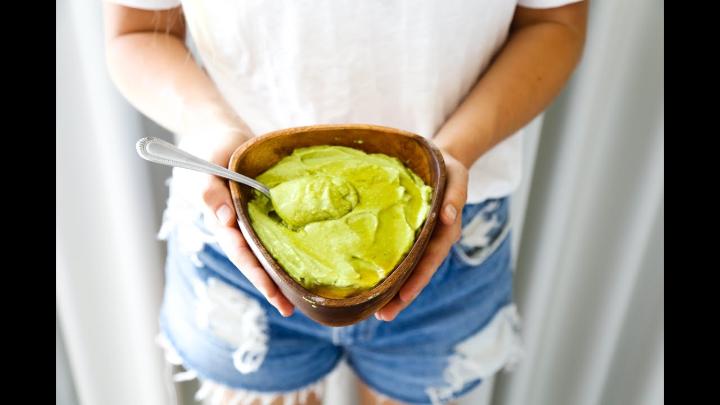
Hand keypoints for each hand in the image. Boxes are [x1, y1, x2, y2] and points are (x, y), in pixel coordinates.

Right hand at [190, 134, 294, 316]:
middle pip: (255, 260)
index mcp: (222, 219)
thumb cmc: (210, 146)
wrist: (219, 130)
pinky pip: (278, 230)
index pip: (241, 253)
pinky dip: (288, 246)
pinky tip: (307, 260)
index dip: (256, 274)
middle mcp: (238, 224)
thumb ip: (210, 191)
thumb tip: (225, 220)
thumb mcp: (206, 165)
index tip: (272, 292)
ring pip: (267, 250)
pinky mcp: (265, 207)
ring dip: (281, 272)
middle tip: (290, 309)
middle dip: (271, 285)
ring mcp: (252, 217)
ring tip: (302, 296)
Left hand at [374, 149, 468, 320]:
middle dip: (403, 296)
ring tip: (376, 312)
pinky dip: (388, 272)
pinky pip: (398, 257)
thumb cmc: (448, 168)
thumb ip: (456, 195)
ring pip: (408, 270)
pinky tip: (370, 286)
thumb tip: (448, 216)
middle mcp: (433, 240)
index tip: (404, 295)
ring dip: (394, 292)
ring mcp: (420, 240)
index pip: (432, 258)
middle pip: (419, 273)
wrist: (439, 161)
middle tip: (383, 315)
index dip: (419, 277)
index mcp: (445, 230)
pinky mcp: (407, 236)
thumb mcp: (457, 175)